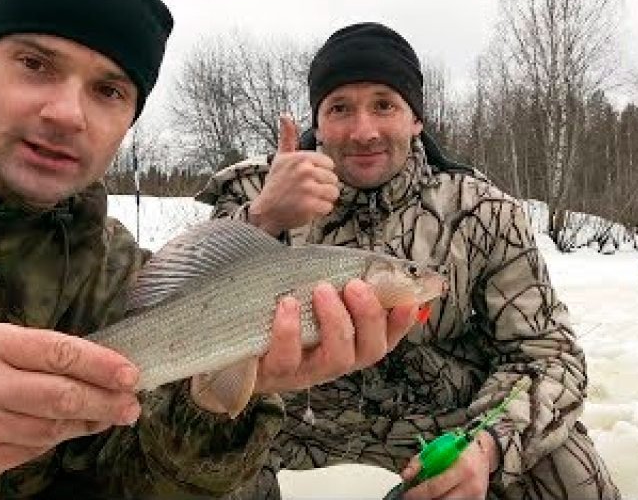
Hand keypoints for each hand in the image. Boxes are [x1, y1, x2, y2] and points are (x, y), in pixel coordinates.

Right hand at [0, 323, 141, 488]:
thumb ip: (38, 352)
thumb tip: (99, 367)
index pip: (57, 353)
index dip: (101, 364)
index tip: (131, 373)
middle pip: (61, 397)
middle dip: (105, 402)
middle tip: (132, 405)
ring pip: (50, 430)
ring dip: (86, 424)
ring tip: (108, 416)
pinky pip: (29, 452)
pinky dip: (52, 441)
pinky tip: (65, 432)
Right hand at [248, 115, 338, 236]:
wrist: (265, 212)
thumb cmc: (275, 184)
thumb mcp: (280, 159)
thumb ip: (287, 138)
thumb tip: (285, 115)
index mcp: (301, 158)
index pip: (329, 164)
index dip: (321, 173)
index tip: (307, 179)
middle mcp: (305, 171)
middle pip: (333, 179)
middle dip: (323, 187)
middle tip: (306, 191)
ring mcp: (308, 189)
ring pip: (333, 193)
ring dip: (323, 199)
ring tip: (308, 200)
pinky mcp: (310, 206)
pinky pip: (328, 207)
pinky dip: (320, 211)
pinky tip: (307, 209)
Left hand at [253, 279, 416, 394]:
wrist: (229, 338)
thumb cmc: (279, 310)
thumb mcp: (311, 293)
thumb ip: (339, 280)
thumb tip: (371, 263)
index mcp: (349, 343)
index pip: (386, 337)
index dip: (401, 323)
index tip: (408, 300)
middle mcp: (333, 361)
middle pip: (369, 351)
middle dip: (368, 316)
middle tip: (355, 285)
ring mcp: (305, 371)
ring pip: (335, 358)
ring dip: (334, 321)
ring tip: (321, 289)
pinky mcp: (275, 374)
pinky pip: (287, 359)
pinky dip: (289, 330)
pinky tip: (287, 305)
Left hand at [400, 431, 497, 499]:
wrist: (484, 454)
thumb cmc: (460, 450)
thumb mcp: (438, 449)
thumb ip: (419, 463)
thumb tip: (405, 477)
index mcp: (462, 468)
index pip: (434, 488)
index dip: (417, 493)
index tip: (407, 494)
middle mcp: (471, 485)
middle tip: (414, 496)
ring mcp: (476, 496)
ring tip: (426, 494)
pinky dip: (444, 499)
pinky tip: (439, 495)